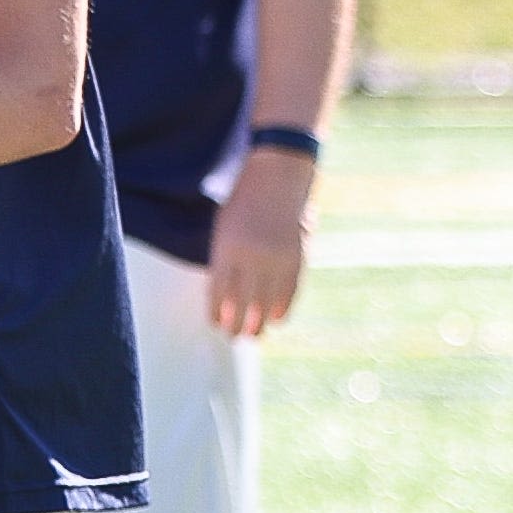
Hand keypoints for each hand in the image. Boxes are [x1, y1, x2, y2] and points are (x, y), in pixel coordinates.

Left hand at [207, 145, 316, 335]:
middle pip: (242, 302)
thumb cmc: (244, 200)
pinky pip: (290, 288)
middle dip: (237, 323)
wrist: (277, 175)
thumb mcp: (224, 227)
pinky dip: (284, 305)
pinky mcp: (296, 255)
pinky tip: (278, 318)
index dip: (217, 312)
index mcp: (226, 249)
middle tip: (235, 337)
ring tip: (255, 335)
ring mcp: (276, 257)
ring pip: (267, 300)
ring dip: (261, 321)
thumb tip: (224, 294)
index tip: (216, 325)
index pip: (219, 292)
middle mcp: (251, 256)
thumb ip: (224, 258)